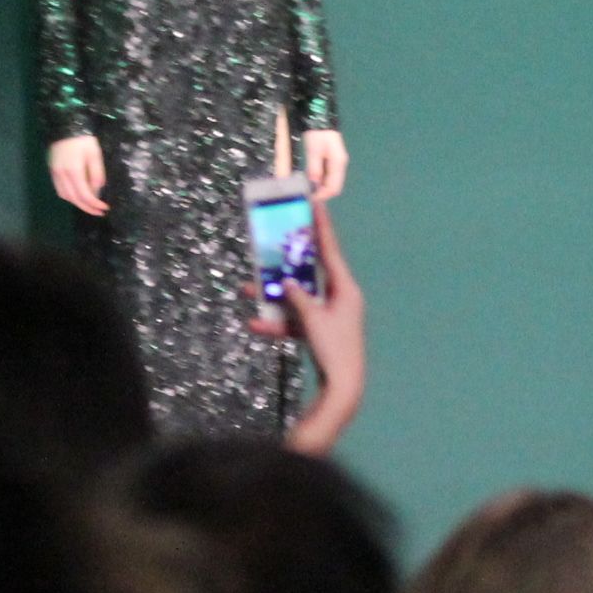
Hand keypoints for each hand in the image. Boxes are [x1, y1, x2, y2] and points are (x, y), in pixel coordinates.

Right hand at [48, 134, 107, 216]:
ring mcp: (55, 173)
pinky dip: (69, 196)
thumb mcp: (95, 154)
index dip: (95, 204)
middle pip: (74, 199)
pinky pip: (60, 189)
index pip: (84, 195)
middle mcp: (62, 175)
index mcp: (74, 171)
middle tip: (99, 212)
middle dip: (87, 208)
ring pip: (65, 196)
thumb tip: (97, 192)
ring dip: (78, 203)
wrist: (66, 125)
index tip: (104, 208)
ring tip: (90, 205)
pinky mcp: (52, 171)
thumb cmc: (83, 139)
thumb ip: (97, 174)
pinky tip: (78, 195)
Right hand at [250, 200, 366, 453]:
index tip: (315, 204)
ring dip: (273, 297)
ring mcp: (328, 315)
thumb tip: (285, 282)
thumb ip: (298, 298)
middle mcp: (338, 297)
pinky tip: (255, 325)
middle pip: (309, 272)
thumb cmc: (334, 349)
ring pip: (297, 298)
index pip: (330, 251)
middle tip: (273, 241)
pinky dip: (278, 323)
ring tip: (247, 290)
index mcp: (345, 289)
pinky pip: (296, 321)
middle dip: (286, 264)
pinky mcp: (319, 332)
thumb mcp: (313, 320)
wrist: (343, 387)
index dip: (321, 228)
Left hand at [301, 127, 348, 200]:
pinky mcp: (331, 160)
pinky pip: (326, 175)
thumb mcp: (313, 150)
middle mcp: (340, 165)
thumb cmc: (318, 133)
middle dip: (321, 193)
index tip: (310, 199)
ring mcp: (336, 162)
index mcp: (338, 163)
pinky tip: (309, 180)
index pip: (334, 188)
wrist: (320, 117)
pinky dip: (319, 180)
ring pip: (330, 182)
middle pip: (333, 186)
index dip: (322, 196)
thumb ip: (314, 168)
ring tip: (306, 189)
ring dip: (319, 187)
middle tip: (307, 195)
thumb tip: (313, 185)